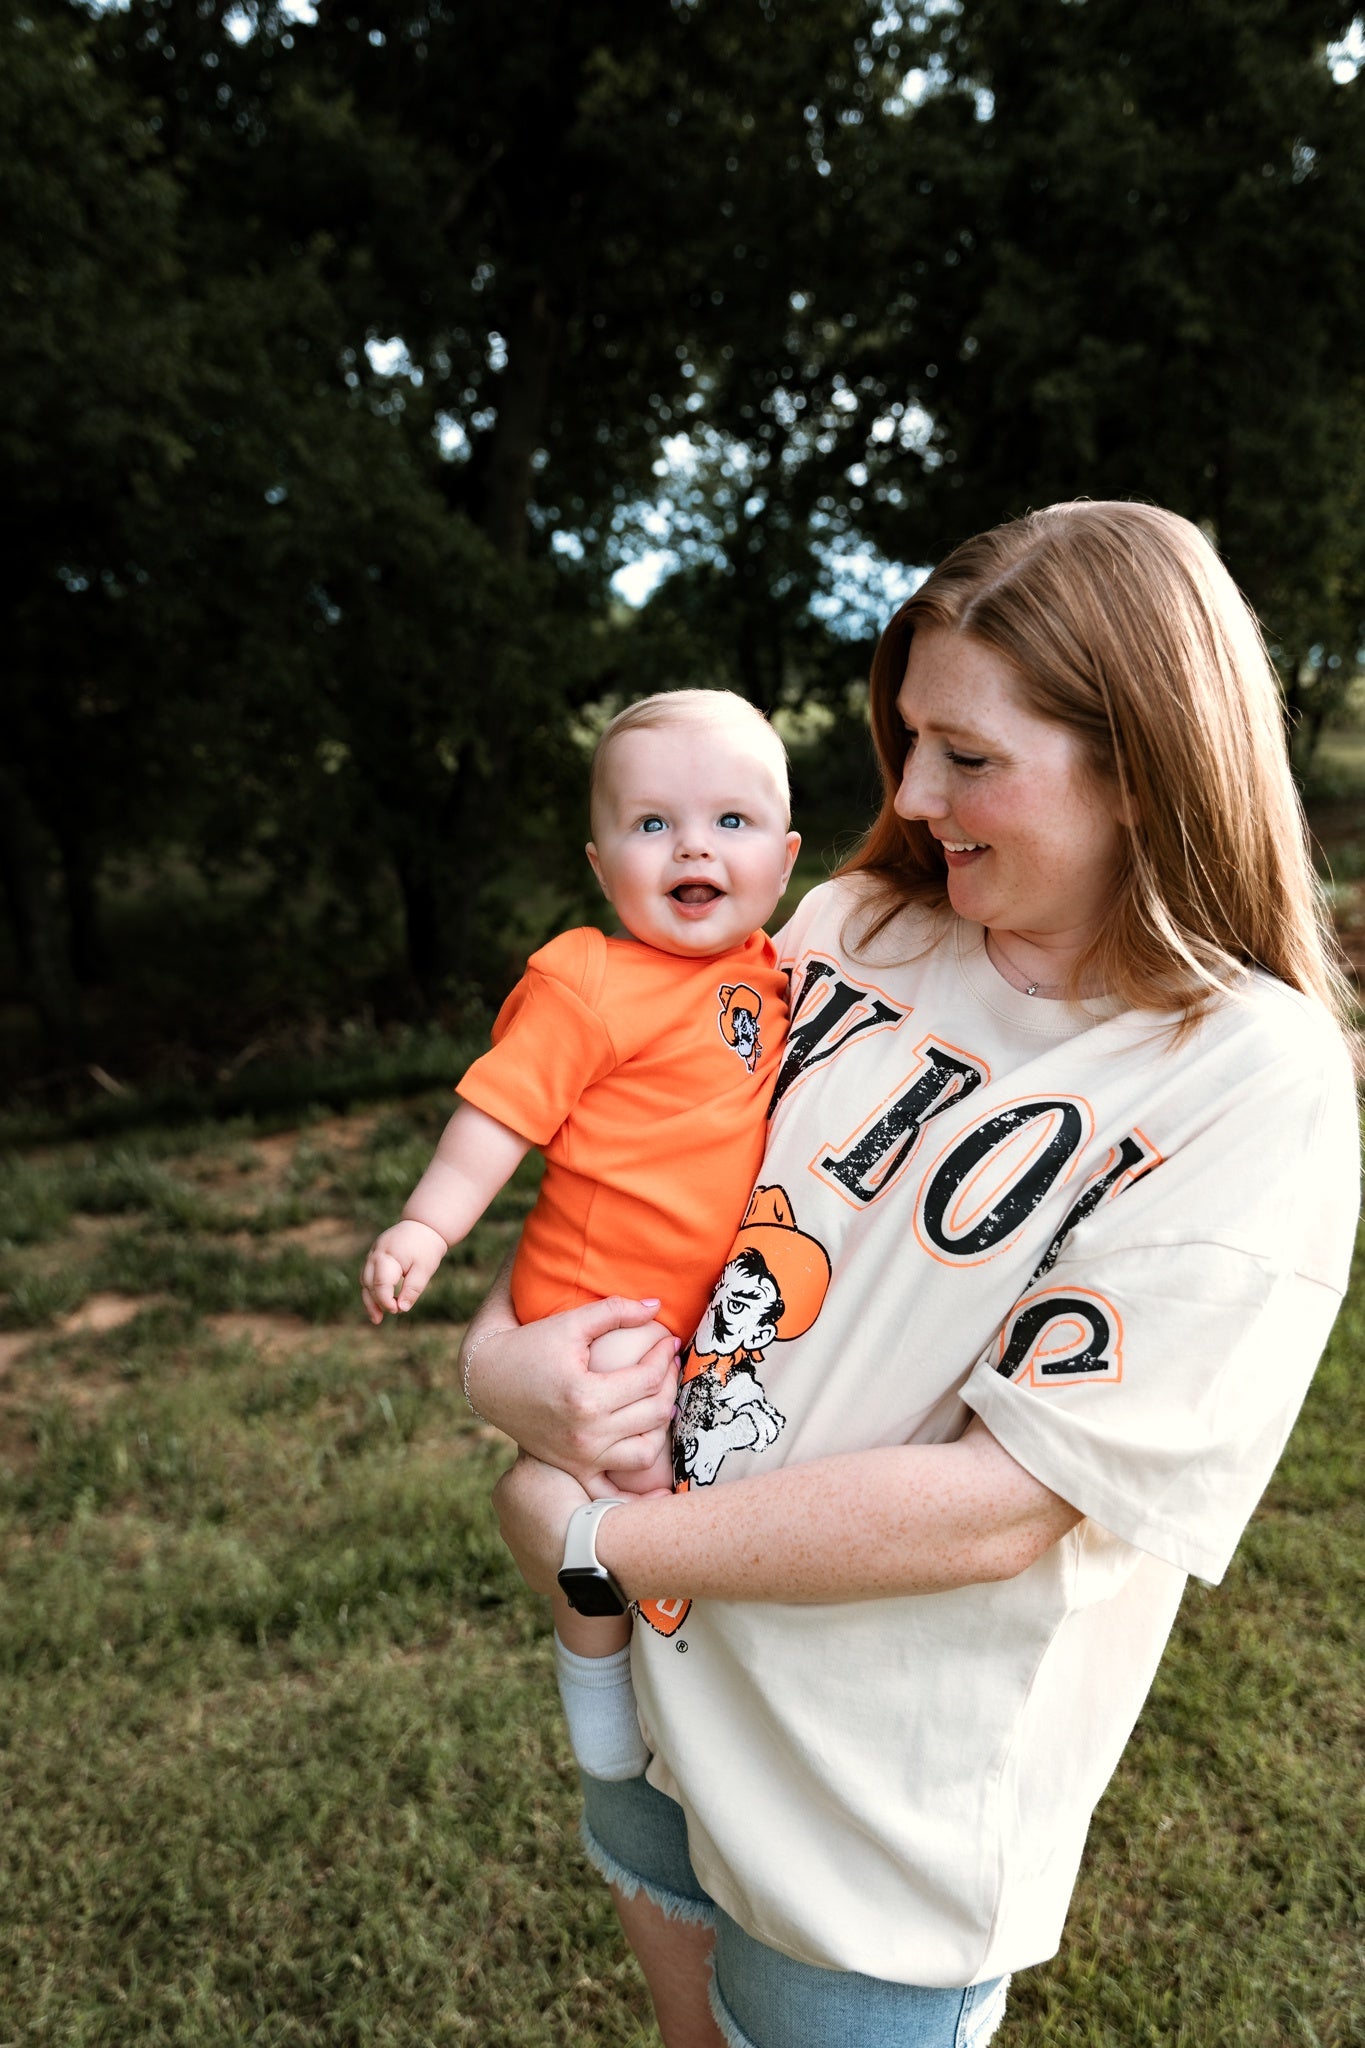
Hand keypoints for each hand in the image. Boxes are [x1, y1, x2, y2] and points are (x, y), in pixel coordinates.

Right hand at [361, 1219, 447, 1323]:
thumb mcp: (424, 1270)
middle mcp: (376, 1253)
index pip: (380, 1283)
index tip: (396, 1311)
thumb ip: (413, 1289)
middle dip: (372, 1302)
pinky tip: (379, 1302)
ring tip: (376, 1317)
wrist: (426, 1225)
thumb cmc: (427, 1248)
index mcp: (387, 1255)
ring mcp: (373, 1252)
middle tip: (378, 1320)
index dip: (385, 1300)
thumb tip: (401, 1309)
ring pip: (364, 1279)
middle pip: (367, 1282)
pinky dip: (372, 1288)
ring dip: (369, 1297)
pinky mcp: (375, 1254)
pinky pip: (368, 1274)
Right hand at [464, 1294, 678, 1487]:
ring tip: (659, 1397)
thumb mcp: (570, 1322)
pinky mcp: (574, 1468)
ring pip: (647, 1451)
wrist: (486, 1379)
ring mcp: (580, 1457)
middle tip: (667, 1363)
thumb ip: (615, 1311)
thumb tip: (657, 1306)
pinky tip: (644, 1436)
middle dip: (669, 1383)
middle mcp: (586, 1433)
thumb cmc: (529, 1344)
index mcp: (585, 1396)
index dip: (664, 1356)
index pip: (648, 1379)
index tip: (668, 1340)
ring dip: (662, 1423)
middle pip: (654, 1413)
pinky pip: (619, 1479)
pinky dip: (638, 1461)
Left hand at [493, 1454, 592, 1594]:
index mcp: (503, 1492)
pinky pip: (551, 1557)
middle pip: (531, 1504)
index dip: (552, 1469)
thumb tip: (531, 1436)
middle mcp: (504, 1523)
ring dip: (558, 1526)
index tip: (572, 1472)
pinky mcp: (534, 1577)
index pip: (526, 1472)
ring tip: (583, 1522)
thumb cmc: (566, 1496)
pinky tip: (581, 1544)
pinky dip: (564, 1549)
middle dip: (551, 1500)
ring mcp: (518, 1554)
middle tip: (579, 1497)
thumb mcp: (550, 1456)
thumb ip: (538, 1446)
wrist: (580, 1547)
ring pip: (541, 1532)